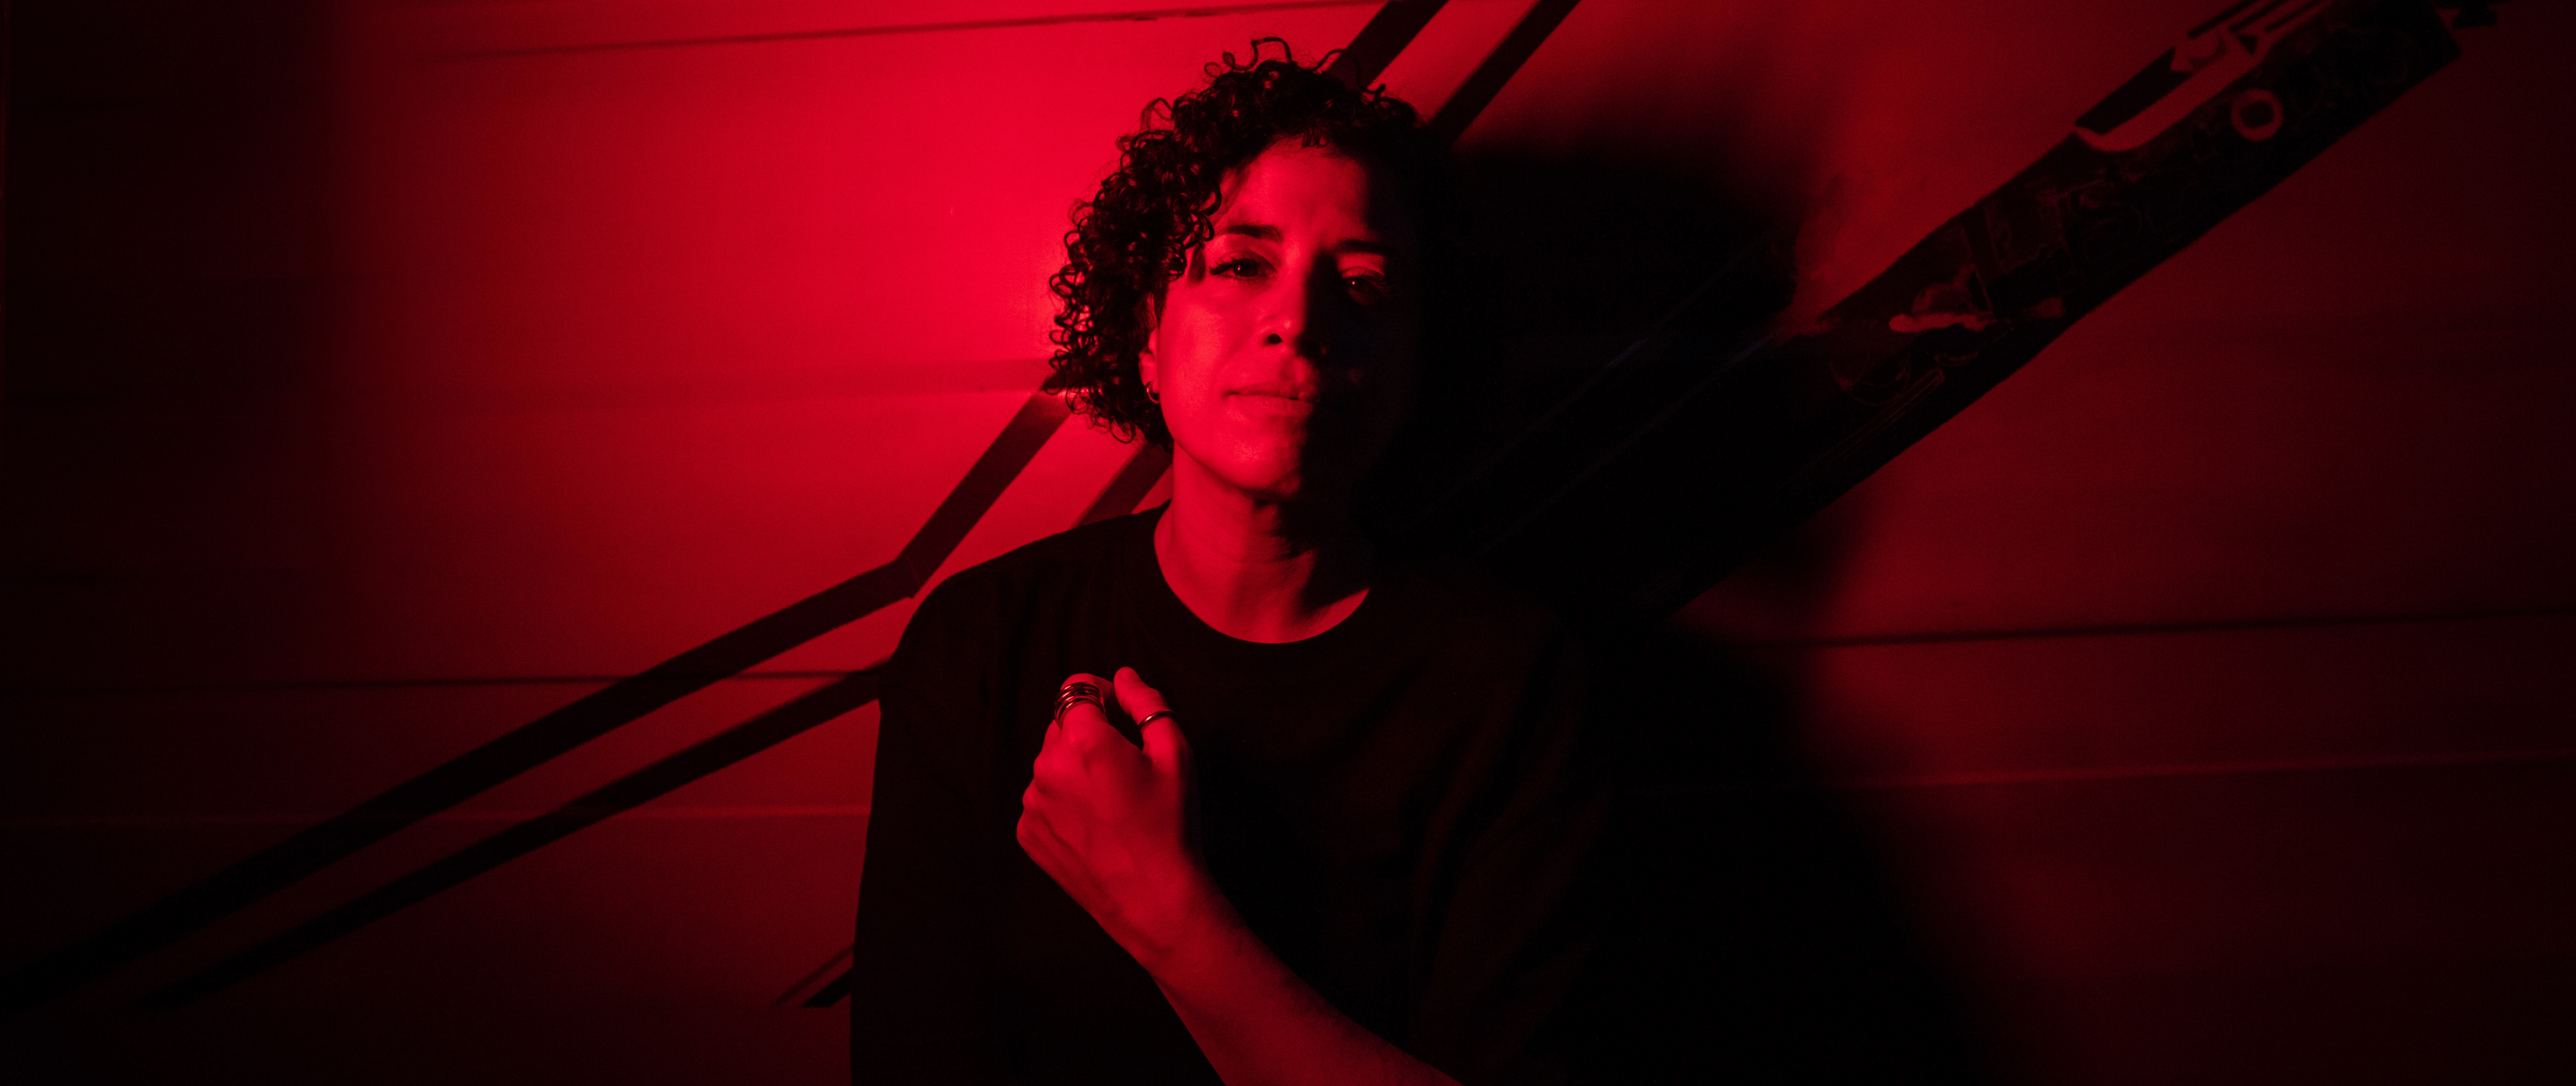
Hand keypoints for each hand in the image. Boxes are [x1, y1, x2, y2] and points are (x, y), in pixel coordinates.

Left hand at [1018, 667, 1212, 964]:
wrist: (1153, 898)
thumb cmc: (1170, 824)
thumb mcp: (1176, 753)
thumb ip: (1147, 704)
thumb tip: (1124, 679)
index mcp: (1083, 740)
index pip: (1076, 688)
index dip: (1100, 693)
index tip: (1118, 711)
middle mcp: (1048, 767)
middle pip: (1061, 726)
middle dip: (1088, 733)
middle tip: (1123, 766)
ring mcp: (1033, 803)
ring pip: (1051, 764)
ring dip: (1074, 769)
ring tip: (1110, 801)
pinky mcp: (1028, 833)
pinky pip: (1043, 800)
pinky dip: (1063, 803)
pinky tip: (1095, 824)